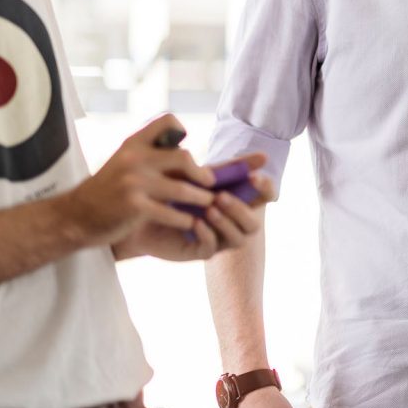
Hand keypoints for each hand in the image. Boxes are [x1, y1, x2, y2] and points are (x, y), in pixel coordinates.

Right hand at [56, 114, 215, 248]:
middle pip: (184, 157)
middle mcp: (135, 158)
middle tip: (210, 183)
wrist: (75, 216)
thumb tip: (190, 160)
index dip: (182, 131)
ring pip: (182, 189)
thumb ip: (152, 158)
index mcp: (134, 144)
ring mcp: (134, 182)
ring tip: (208, 204)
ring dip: (201, 199)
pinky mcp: (135, 206)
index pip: (167, 121)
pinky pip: (171, 213)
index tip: (189, 151)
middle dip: (201, 173)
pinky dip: (185, 220)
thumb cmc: (106, 191)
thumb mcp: (125, 164)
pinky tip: (191, 223)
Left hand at [113, 154, 273, 260]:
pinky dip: (207, 234)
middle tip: (221, 196)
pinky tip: (195, 223)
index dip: (265, 189)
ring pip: (239, 239)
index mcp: (238, 198)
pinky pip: (212, 248)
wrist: (141, 207)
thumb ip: (229, 168)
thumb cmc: (174, 187)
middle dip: (241, 209)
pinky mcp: (201, 251)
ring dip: (227, 223)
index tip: (255, 177)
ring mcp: (219, 238)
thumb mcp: (201, 174)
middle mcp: (233, 221)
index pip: (265, 197)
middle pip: (254, 223)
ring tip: (210, 208)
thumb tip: (263, 156)